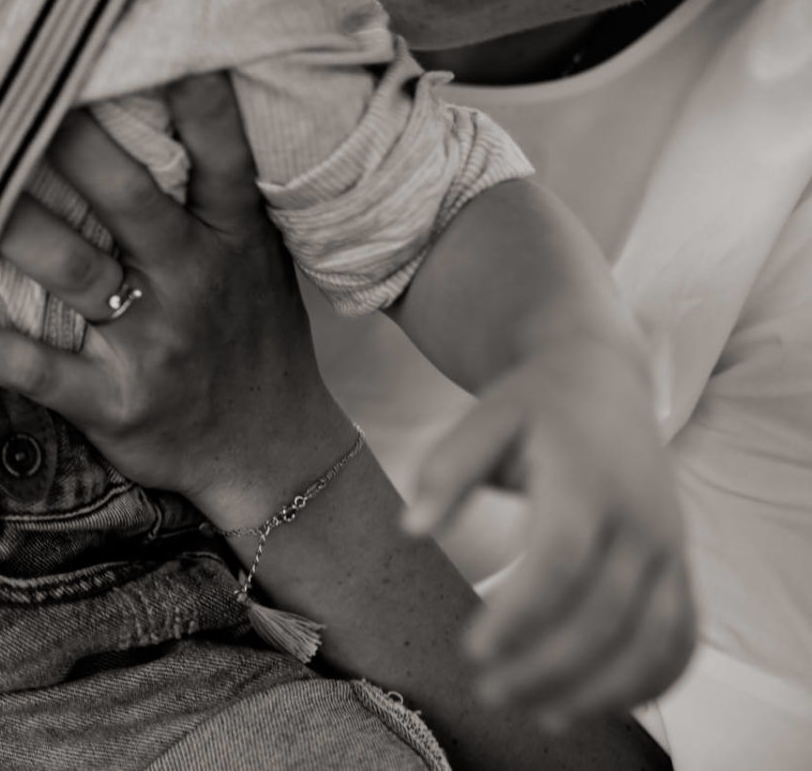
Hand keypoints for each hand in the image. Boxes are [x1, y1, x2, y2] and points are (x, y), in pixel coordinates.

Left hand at [0, 73, 354, 523]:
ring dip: (10, 224)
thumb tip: (175, 87)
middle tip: (14, 88)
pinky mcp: (113, 400)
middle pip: (129, 199)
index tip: (157, 38)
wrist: (273, 450)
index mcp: (234, 237)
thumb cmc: (254, 332)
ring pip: (73, 271)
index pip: (222, 156)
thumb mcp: (258, 253)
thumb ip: (217, 187)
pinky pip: (32, 366)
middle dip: (72, 144)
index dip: (199, 100)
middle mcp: (194, 280)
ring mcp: (152, 342)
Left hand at [408, 347, 694, 726]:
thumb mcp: (482, 418)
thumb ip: (446, 471)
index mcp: (588, 482)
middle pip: (605, 614)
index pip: (560, 563)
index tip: (473, 650)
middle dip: (548, 665)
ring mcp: (669, 548)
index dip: (521, 613)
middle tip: (489, 692)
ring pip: (653, 638)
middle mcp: (640, 520)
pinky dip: (650, 681)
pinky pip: (682, 639)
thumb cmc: (532, 404)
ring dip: (601, 689)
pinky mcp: (680, 567)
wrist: (603, 379)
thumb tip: (410, 530)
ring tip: (538, 713)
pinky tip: (597, 704)